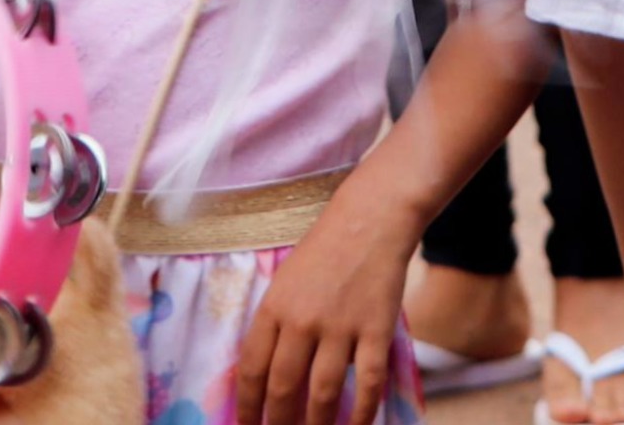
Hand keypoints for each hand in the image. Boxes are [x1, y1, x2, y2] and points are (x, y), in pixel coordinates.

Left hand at [233, 183, 415, 424]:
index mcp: (273, 307)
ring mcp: (341, 327)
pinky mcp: (376, 330)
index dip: (247, 407)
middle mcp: (302, 320)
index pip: (252, 370)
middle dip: (277, 424)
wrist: (371, 218)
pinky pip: (368, 382)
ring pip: (323, 392)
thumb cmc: (323, 250)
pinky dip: (362, 412)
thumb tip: (265, 378)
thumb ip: (274, 325)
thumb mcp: (284, 281)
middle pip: (283, 387)